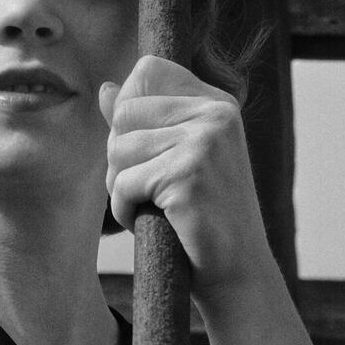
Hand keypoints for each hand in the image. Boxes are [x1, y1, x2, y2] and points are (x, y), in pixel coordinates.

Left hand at [99, 55, 275, 298]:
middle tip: (145, 189)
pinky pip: (124, 184)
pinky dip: (124, 211)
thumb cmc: (202, 220)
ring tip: (150, 207)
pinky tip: (150, 223)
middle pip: (124, 111)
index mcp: (217, 104)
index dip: (128, 110)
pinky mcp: (188, 176)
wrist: (237, 274)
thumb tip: (107, 89)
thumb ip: (144, 123)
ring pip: (118, 149)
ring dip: (120, 187)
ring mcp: (205, 143)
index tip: (145, 152)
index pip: (148, 70)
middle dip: (119, 157)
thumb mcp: (176, 161)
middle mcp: (216, 115)